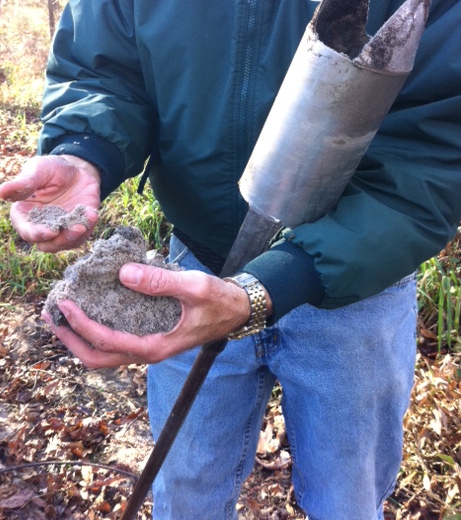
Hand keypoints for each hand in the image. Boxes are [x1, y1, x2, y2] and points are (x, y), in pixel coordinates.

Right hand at [0, 155, 100, 251]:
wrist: (76, 169)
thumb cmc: (50, 169)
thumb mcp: (37, 171)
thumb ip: (22, 184)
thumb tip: (0, 192)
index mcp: (25, 215)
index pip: (27, 231)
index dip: (36, 233)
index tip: (50, 231)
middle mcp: (42, 226)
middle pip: (47, 244)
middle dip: (60, 240)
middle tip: (74, 229)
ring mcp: (61, 229)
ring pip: (66, 243)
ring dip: (76, 236)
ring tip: (85, 222)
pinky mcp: (79, 226)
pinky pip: (84, 233)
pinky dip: (89, 226)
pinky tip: (93, 213)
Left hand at [41, 264, 266, 367]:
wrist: (237, 310)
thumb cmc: (219, 301)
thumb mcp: (194, 287)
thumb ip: (160, 282)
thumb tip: (124, 274)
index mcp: (155, 346)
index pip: (107, 341)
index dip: (81, 324)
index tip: (65, 302)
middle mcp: (148, 351)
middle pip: (98, 358)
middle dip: (71, 340)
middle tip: (51, 317)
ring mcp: (148, 346)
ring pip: (105, 353)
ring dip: (81, 337)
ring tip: (63, 315)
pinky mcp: (150, 336)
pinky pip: (116, 340)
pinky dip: (96, 331)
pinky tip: (90, 310)